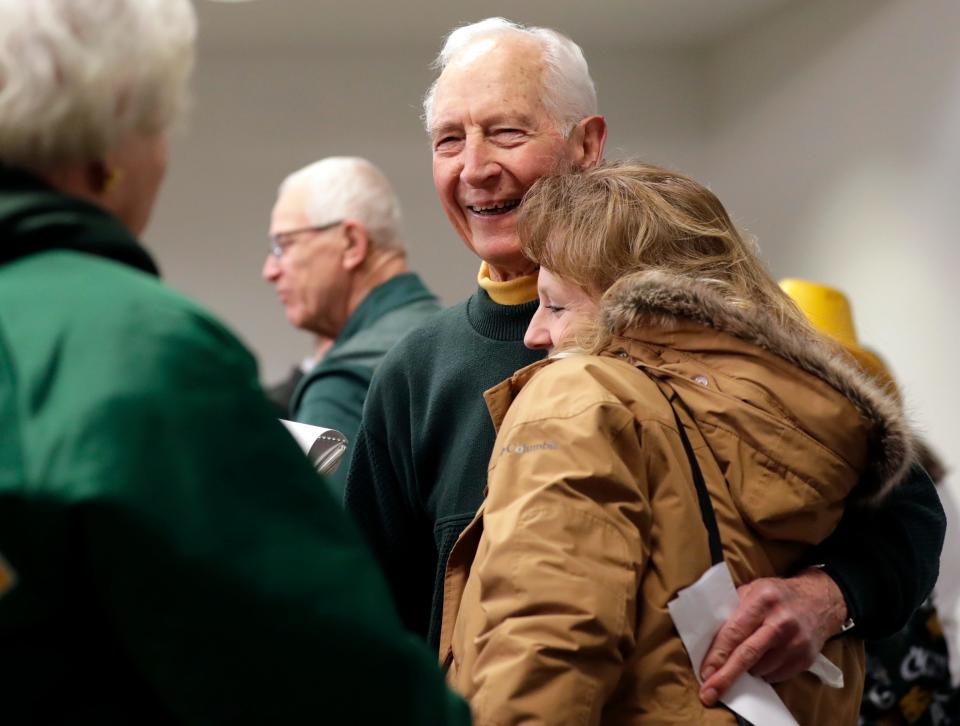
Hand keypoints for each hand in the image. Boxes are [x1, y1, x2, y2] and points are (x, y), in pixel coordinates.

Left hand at [698, 568, 846, 706]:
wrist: (819, 601)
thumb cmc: (777, 595)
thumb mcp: (752, 590)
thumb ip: (732, 610)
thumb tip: (709, 638)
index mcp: (763, 600)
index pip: (735, 631)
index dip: (718, 654)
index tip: (705, 672)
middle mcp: (781, 621)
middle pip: (747, 655)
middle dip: (726, 676)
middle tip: (709, 693)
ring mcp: (796, 641)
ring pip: (760, 668)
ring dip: (746, 671)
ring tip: (743, 660)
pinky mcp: (805, 658)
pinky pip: (776, 675)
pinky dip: (763, 673)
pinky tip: (762, 661)